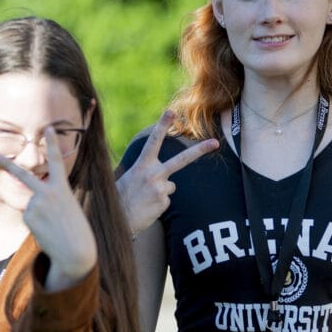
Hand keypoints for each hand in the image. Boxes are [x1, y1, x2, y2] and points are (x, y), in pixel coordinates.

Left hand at [0, 128, 94, 288]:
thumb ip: (51, 199)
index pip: (56, 161)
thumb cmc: (76, 230)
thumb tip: (30, 204)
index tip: (49, 128)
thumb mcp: (68, 208)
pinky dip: (36, 224)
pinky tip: (46, 232)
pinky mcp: (28, 216)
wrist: (75, 250)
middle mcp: (47, 192)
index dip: (52, 143)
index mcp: (62, 188)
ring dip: (39, 217)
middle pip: (23, 175)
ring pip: (30, 205)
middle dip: (8, 165)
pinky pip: (29, 217)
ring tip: (53, 227)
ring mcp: (36, 203)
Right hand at [116, 110, 218, 234]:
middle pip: (181, 159)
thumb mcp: (129, 177)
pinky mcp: (164, 201)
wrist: (116, 219)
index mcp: (141, 165)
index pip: (153, 141)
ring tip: (144, 199)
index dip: (162, 125)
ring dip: (160, 192)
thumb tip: (164, 175)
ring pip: (171, 186)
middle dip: (200, 150)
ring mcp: (160, 187)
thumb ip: (145, 171)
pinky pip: (166, 200)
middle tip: (215, 143)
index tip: (171, 111)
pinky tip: (147, 207)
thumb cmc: (121, 197)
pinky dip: (158, 204)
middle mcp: (153, 174)